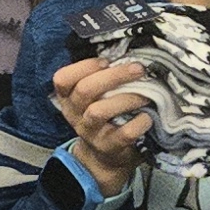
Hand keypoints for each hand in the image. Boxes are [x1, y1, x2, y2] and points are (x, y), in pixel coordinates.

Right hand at [49, 54, 156, 188]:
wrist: (105, 158)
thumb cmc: (104, 119)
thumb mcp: (94, 99)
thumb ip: (100, 80)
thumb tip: (126, 52)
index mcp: (69, 99)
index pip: (62, 79)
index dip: (83, 67)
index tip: (106, 61)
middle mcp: (75, 115)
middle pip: (85, 90)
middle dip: (113, 76)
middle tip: (138, 69)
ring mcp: (90, 132)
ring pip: (98, 111)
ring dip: (125, 99)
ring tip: (146, 95)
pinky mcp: (109, 147)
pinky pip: (122, 134)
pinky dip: (138, 124)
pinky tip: (147, 117)